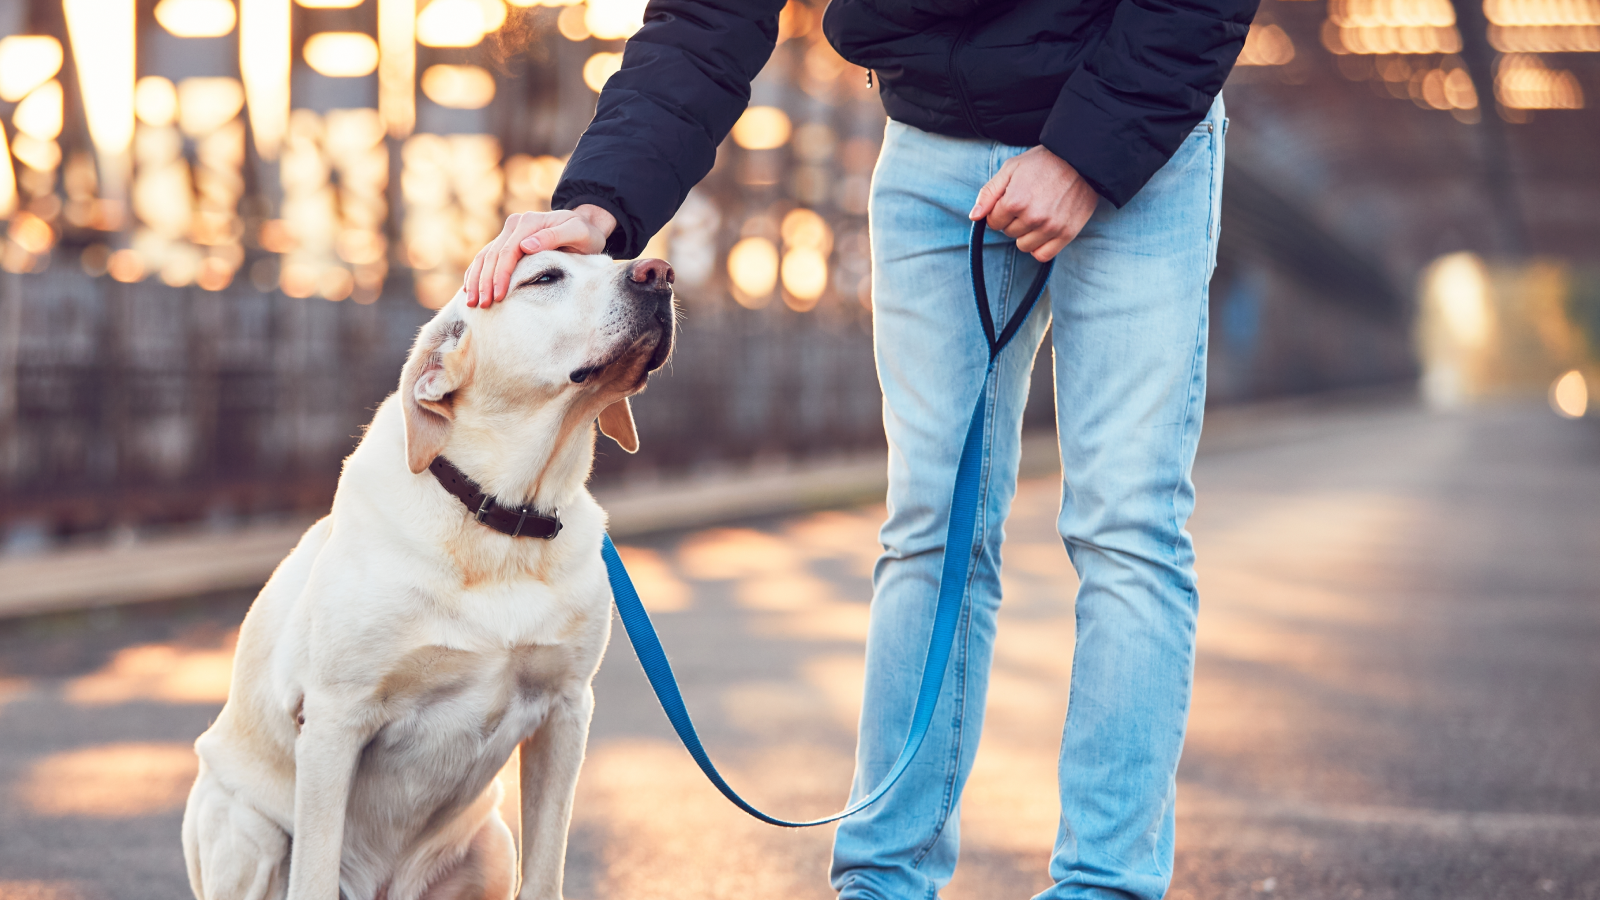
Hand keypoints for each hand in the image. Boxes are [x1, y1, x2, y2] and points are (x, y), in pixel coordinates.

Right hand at [465, 204, 617, 307]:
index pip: (508, 251)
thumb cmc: (584, 233)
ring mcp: (509, 232)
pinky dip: (476, 272)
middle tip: (482, 305)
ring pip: (485, 256)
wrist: (585, 225)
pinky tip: (469, 289)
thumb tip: (526, 245)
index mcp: (529, 222)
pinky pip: (487, 256)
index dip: (501, 275)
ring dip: (476, 279)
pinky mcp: (508, 241)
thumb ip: (554, 237)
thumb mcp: (577, 233)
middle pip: (492, 255)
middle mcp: (515, 224)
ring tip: (471, 302)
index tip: (499, 296)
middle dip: (485, 282)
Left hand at [969, 146, 1098, 262]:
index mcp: (1015, 201)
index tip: (1011, 199)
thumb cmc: (1043, 161)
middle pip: (1008, 233)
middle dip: (1013, 220)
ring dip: (1025, 234)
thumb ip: (988, 193)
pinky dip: (1039, 247)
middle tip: (1028, 202)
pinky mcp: (1067, 234)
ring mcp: (1051, 227)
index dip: (999, 211)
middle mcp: (1032, 217)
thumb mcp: (1010, 168)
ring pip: (1023, 246)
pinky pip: (1043, 255)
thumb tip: (974, 217)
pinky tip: (1043, 231)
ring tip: (1036, 215)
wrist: (1080, 159)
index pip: (993, 222)